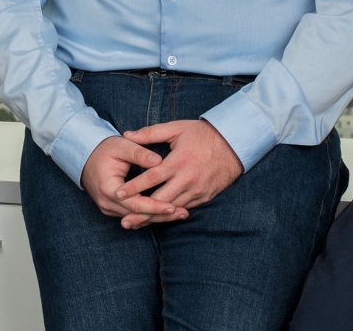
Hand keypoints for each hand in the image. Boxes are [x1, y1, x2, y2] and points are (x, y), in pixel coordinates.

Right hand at [81, 136, 187, 228]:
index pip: (135, 204)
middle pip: (138, 215)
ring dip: (157, 216)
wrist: (86, 156)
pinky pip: (133, 215)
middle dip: (161, 215)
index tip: (173, 206)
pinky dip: (149, 214)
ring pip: (136, 218)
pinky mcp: (113, 209)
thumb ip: (139, 153)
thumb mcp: (121, 146)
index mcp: (109, 188)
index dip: (155, 206)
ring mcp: (108, 208)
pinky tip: (166, 212)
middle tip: (184, 213)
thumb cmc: (105, 149)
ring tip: (181, 214)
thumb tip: (159, 161)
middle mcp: (107, 203)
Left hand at [116, 120, 242, 228]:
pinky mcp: (205, 196)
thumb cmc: (202, 134)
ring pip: (172, 209)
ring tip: (136, 224)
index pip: (151, 178)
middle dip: (141, 212)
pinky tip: (158, 219)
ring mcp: (197, 190)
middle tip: (123, 220)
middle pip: (160, 200)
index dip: (134, 187)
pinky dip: (170, 214)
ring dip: (154, 218)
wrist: (234, 144)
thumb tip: (127, 134)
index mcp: (178, 161)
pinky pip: (184, 208)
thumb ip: (150, 133)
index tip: (118, 194)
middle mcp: (187, 179)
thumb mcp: (176, 128)